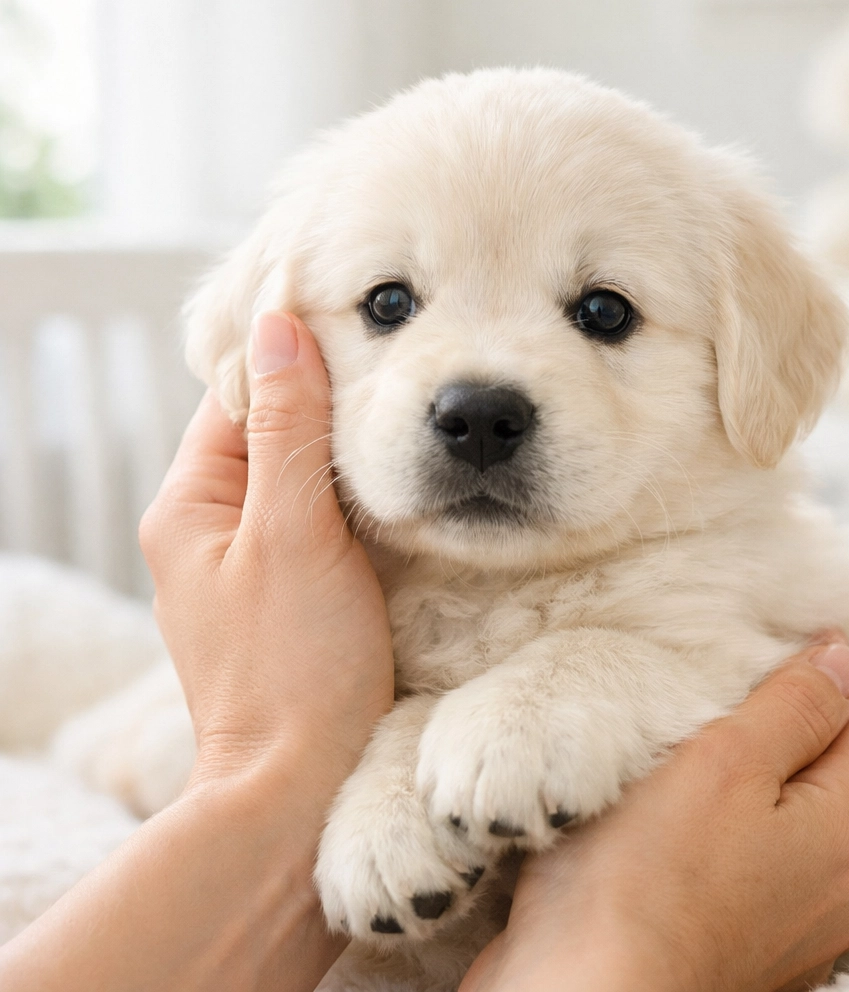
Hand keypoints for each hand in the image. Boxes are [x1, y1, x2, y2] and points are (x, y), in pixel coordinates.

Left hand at [140, 309, 393, 798]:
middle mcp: (207, 527)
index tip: (354, 323)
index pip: (234, 398)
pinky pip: (316, 521)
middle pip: (266, 433)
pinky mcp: (286, 591)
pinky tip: (397, 487)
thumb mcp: (293, 534)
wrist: (303, 782)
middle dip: (323, 404)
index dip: (288, 359)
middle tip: (394, 370)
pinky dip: (352, 499)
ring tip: (403, 418)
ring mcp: (246, 562)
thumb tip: (278, 328)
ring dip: (343, 453)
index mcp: (188, 506)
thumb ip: (286, 431)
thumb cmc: (296, 664)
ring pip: (296, 477)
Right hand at [460, 634, 848, 991]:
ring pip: (843, 834)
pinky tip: (736, 820)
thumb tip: (845, 662)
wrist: (590, 990)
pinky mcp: (764, 948)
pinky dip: (789, 830)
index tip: (800, 640)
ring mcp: (810, 927)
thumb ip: (793, 709)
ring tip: (761, 745)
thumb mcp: (723, 761)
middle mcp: (848, 888)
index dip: (845, 675)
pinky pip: (803, 873)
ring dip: (818, 782)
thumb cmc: (644, 876)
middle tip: (790, 687)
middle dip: (846, 728)